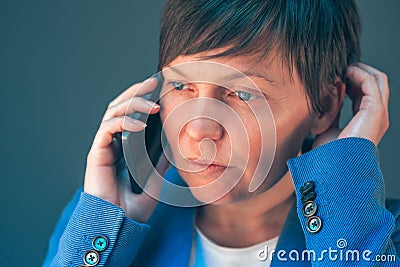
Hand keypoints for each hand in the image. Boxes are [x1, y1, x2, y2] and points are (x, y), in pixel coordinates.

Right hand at [84, 77, 168, 221]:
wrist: (121, 224)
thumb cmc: (135, 204)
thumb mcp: (156, 176)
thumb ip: (162, 159)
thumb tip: (175, 142)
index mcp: (124, 146)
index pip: (131, 114)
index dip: (142, 99)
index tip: (159, 88)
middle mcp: (112, 143)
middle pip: (120, 107)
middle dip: (136, 92)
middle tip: (153, 82)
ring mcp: (104, 147)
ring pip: (112, 112)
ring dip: (133, 104)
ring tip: (153, 105)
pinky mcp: (96, 153)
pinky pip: (107, 129)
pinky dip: (124, 122)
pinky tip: (141, 124)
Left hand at [313, 63, 388, 147]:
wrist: (335, 167)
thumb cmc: (328, 154)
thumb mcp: (327, 129)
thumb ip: (330, 114)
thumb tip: (323, 101)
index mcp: (366, 121)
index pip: (364, 94)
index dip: (351, 81)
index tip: (335, 76)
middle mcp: (376, 117)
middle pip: (375, 84)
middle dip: (358, 72)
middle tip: (340, 67)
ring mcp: (379, 113)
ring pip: (377, 79)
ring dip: (359, 69)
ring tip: (343, 66)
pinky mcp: (376, 110)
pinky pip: (371, 83)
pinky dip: (359, 73)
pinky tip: (344, 73)